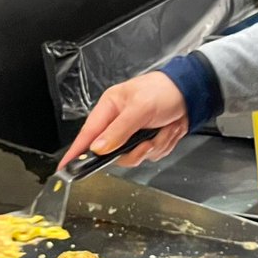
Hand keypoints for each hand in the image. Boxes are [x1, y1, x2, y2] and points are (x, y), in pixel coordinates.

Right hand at [62, 72, 188, 167]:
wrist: (191, 93)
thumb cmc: (164, 90)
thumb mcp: (140, 108)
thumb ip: (118, 130)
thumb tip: (97, 148)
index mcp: (110, 108)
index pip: (87, 134)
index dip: (76, 152)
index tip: (65, 167)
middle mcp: (119, 123)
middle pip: (113, 153)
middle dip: (135, 150)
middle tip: (147, 140)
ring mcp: (134, 134)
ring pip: (135, 156)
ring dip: (153, 146)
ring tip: (163, 129)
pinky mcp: (148, 140)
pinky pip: (151, 155)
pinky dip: (163, 144)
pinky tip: (168, 130)